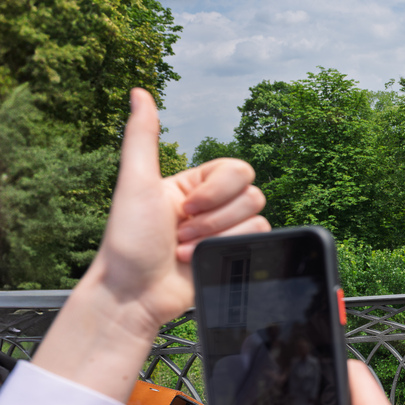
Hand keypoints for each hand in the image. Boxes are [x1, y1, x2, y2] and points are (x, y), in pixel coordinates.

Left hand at [92, 88, 267, 336]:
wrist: (134, 294)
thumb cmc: (128, 241)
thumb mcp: (134, 183)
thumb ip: (142, 137)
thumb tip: (139, 92)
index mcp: (193, 184)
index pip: (236, 170)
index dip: (217, 190)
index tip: (186, 207)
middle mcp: (212, 206)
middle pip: (252, 195)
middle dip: (215, 219)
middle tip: (181, 233)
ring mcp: (225, 232)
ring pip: (257, 219)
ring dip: (217, 237)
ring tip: (186, 250)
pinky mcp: (235, 255)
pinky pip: (259, 241)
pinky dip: (228, 251)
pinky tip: (199, 261)